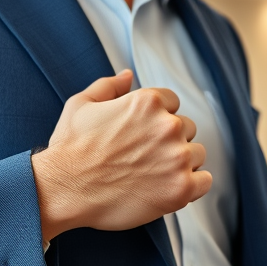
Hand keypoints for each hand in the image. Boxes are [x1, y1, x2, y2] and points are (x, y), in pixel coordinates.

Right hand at [31, 69, 213, 243]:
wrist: (62, 190)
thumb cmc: (68, 151)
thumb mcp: (81, 105)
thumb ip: (109, 86)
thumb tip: (128, 76)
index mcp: (148, 102)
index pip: (172, 104)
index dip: (156, 121)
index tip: (143, 137)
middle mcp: (167, 127)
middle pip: (187, 129)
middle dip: (168, 142)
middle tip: (144, 159)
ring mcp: (176, 158)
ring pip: (197, 155)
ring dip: (180, 163)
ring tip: (153, 176)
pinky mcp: (179, 189)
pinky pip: (204, 182)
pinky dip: (191, 185)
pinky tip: (169, 188)